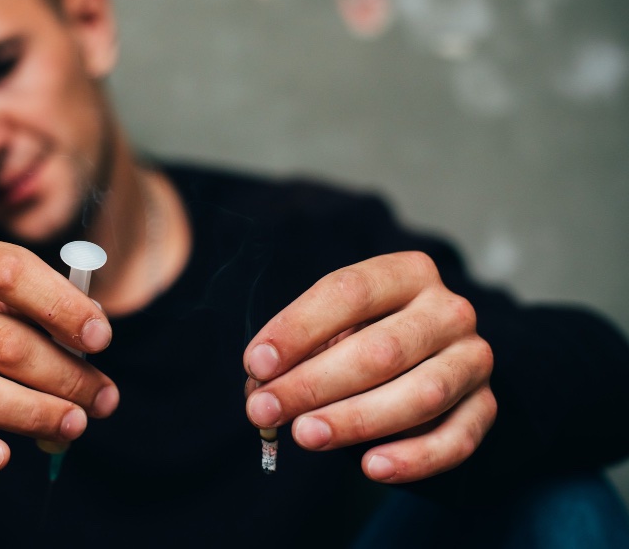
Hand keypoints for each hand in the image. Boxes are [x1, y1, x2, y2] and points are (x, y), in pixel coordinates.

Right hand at [0, 233, 119, 474]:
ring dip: (31, 413)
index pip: (8, 271)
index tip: (100, 337)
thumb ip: (30, 302)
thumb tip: (92, 327)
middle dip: (63, 374)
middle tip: (102, 398)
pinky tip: (0, 458)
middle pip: (1, 341)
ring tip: (73, 425)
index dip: (61, 305)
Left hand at [243, 251, 494, 482]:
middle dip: (314, 384)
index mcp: (407, 273)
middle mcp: (449, 310)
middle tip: (265, 410)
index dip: (298, 328)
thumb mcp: (331, 327)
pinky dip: (415, 458)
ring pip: (421, 394)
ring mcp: (473, 359)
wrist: (427, 355)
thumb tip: (261, 384)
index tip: (256, 363)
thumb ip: (299, 350)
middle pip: (382, 349)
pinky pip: (457, 439)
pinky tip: (372, 467)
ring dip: (356, 420)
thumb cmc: (363, 335)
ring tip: (306, 436)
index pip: (350, 292)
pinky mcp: (485, 406)